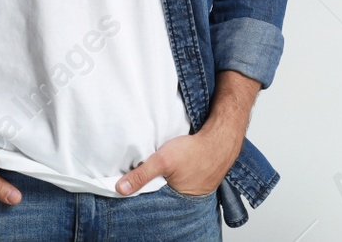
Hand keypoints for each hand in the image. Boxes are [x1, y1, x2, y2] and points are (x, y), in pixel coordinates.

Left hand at [114, 125, 240, 197]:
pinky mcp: (198, 179)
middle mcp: (186, 199)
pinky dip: (175, 175)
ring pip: (171, 187)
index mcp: (176, 199)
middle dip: (152, 188)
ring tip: (161, 171)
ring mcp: (194, 190)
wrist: (220, 139)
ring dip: (165, 180)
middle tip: (144, 177)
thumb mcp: (163, 161)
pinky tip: (173, 167)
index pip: (152, 202)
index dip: (142, 194)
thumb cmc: (195, 150)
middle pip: (161, 195)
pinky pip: (181, 180)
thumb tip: (121, 188)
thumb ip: (141, 175)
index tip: (129, 187)